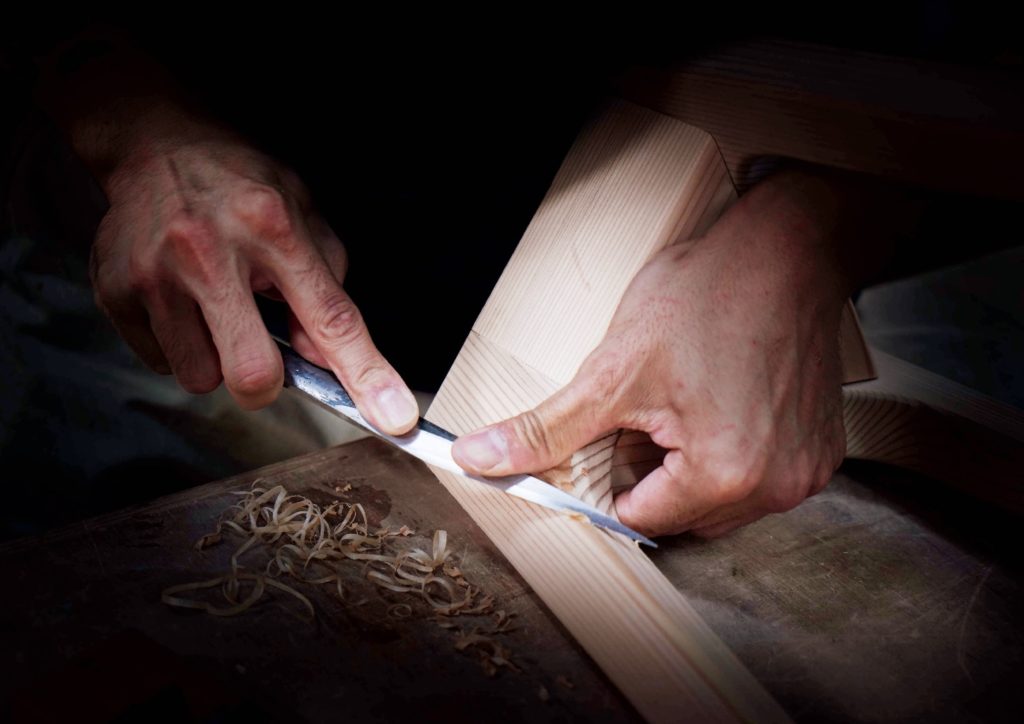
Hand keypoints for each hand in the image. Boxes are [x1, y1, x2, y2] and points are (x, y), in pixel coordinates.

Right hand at [88, 121, 417, 431]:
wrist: (155, 146)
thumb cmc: (241, 187)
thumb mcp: (303, 213)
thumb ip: (325, 285)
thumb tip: (326, 358)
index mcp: (273, 227)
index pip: (330, 318)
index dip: (365, 374)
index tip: (392, 416)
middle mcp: (210, 250)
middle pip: (252, 374)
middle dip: (265, 385)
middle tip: (261, 354)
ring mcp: (157, 274)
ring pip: (201, 377)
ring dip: (217, 359)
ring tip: (213, 307)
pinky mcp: (116, 291)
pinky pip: (161, 363)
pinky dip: (179, 345)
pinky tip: (181, 301)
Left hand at [452, 170, 863, 537]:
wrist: (785, 249)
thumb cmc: (706, 297)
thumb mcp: (612, 369)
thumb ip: (545, 429)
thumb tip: (479, 459)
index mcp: (724, 475)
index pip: (639, 519)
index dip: (610, 479)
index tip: (610, 437)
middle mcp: (776, 487)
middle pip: (681, 514)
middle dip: (651, 474)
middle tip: (648, 413)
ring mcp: (805, 470)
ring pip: (720, 500)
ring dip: (690, 467)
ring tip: (685, 404)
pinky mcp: (821, 450)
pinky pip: (758, 476)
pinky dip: (732, 453)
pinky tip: (722, 402)